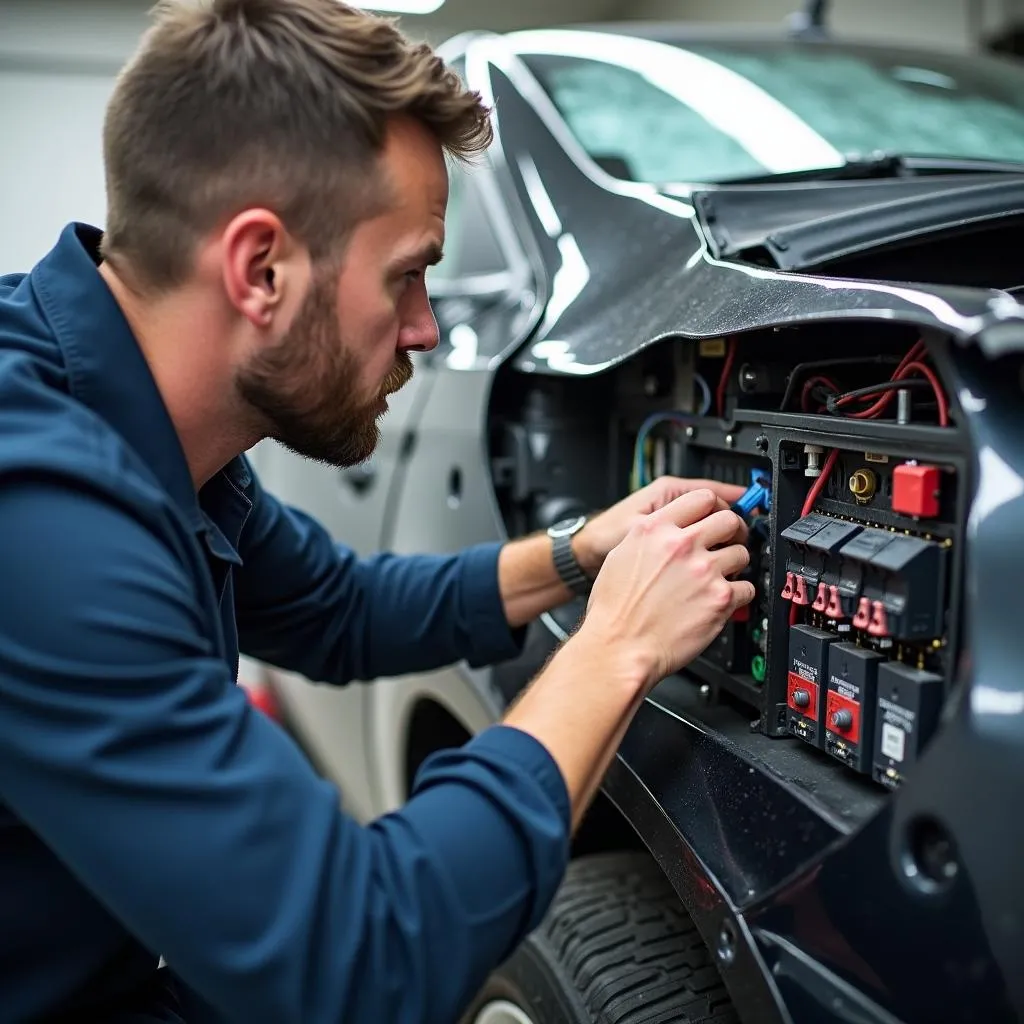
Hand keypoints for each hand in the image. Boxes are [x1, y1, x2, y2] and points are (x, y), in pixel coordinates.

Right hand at [577, 489, 754, 691]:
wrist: (619, 648)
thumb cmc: (614, 610)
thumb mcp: (620, 555)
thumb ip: (650, 537)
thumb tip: (669, 530)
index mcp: (655, 530)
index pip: (700, 497)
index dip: (714, 507)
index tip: (717, 516)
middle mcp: (681, 545)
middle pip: (729, 520)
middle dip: (732, 532)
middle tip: (729, 543)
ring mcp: (704, 571)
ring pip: (742, 553)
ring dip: (735, 564)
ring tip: (723, 576)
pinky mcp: (720, 599)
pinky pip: (746, 588)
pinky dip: (738, 595)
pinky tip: (723, 600)